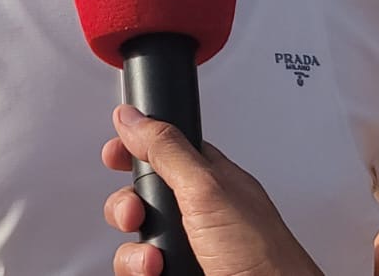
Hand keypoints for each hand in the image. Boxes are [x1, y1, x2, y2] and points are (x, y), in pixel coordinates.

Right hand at [102, 105, 323, 275]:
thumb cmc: (264, 255)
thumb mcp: (207, 188)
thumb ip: (167, 149)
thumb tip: (133, 118)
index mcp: (210, 179)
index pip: (164, 149)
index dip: (135, 148)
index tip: (115, 154)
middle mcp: (197, 211)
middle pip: (140, 195)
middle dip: (127, 205)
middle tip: (136, 213)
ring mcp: (187, 246)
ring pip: (135, 237)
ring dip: (135, 248)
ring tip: (156, 256)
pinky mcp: (176, 271)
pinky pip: (138, 267)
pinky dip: (139, 270)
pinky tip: (158, 271)